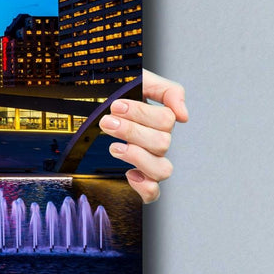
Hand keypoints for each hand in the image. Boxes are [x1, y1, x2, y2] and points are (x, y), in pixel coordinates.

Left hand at [100, 69, 187, 203]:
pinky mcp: (138, 180)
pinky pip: (153, 193)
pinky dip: (144, 186)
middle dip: (132, 131)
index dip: (141, 113)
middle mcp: (157, 143)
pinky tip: (129, 173)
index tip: (117, 106)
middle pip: (162, 143)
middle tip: (108, 122)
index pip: (166, 121)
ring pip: (162, 170)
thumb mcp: (140, 80)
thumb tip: (183, 115)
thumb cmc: (117, 94)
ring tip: (114, 147)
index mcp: (159, 120)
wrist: (90, 104)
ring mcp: (150, 162)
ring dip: (137, 157)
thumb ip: (167, 90)